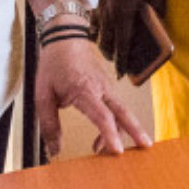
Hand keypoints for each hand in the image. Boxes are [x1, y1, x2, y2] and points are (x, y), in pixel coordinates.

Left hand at [34, 38, 152, 158]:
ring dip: (123, 130)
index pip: (102, 116)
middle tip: (146, 146)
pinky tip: (104, 135)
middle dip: (136, 130)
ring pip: (121, 111)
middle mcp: (101, 88)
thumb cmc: (54, 65)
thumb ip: (49, 124)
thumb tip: (54, 149)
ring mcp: (106, 86)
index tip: (117, 151)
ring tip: (111, 151)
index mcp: (85, 90)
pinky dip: (116, 122)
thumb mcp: (42, 96)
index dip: (110, 135)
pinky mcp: (106, 86)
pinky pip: (115, 106)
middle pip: (123, 112)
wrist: (65, 37)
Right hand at [95, 0, 165, 79]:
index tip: (121, 72)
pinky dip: (96, 27)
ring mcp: (102, 6)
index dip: (122, 61)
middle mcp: (110, 14)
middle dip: (110, 55)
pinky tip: (99, 30)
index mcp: (124, 14)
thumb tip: (158, 20)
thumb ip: (157, 8)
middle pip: (107, 42)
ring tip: (108, 49)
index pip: (122, 44)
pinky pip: (94, 18)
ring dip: (103, 42)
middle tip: (115, 62)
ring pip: (99, 31)